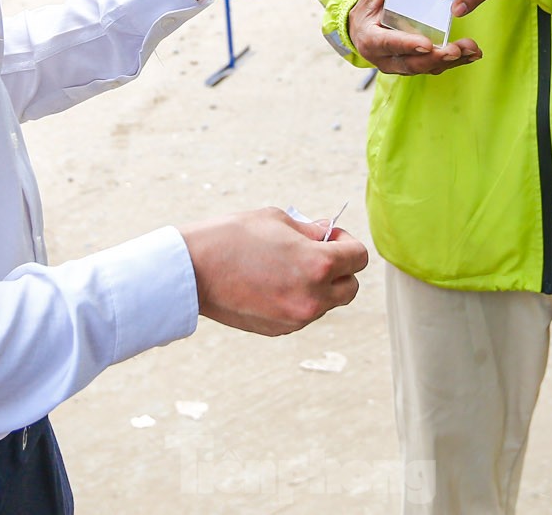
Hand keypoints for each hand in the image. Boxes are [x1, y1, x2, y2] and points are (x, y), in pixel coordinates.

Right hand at [179, 207, 368, 335]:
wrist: (193, 270)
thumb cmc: (232, 237)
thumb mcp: (277, 220)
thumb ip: (311, 230)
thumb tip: (328, 233)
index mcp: (318, 265)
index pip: (359, 258)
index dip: (347, 243)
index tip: (329, 237)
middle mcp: (313, 297)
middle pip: (351, 288)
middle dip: (340, 270)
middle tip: (316, 253)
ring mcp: (296, 318)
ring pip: (327, 304)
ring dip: (320, 287)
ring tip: (288, 268)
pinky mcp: (279, 329)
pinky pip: (303, 314)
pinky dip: (299, 300)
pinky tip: (274, 284)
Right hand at [345, 0, 484, 75]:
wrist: (360, 32)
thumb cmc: (368, 11)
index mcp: (371, 40)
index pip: (390, 44)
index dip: (408, 44)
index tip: (427, 44)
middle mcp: (385, 59)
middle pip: (412, 63)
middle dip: (436, 57)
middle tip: (456, 50)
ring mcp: (400, 66)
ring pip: (427, 68)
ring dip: (452, 61)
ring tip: (472, 50)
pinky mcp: (414, 67)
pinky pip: (435, 67)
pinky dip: (455, 62)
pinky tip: (472, 54)